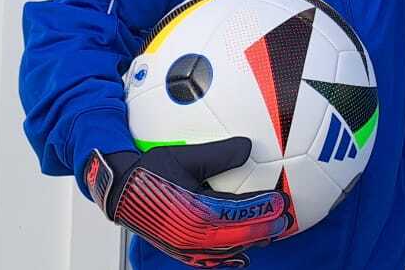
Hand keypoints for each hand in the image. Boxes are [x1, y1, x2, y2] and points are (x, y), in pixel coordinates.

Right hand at [82, 138, 292, 267]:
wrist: (119, 192)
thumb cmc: (148, 172)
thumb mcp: (184, 156)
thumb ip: (218, 153)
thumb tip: (248, 146)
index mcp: (195, 211)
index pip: (237, 212)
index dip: (261, 208)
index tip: (280, 201)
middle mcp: (191, 234)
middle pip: (237, 236)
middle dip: (264, 229)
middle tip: (285, 221)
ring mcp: (185, 246)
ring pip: (226, 250)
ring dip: (251, 242)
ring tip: (270, 234)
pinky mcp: (179, 251)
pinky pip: (210, 259)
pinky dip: (230, 256)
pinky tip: (242, 252)